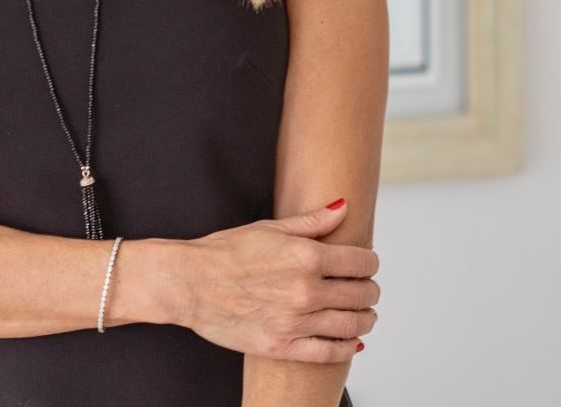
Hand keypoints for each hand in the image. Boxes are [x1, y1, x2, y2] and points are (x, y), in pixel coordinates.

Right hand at [178, 199, 378, 362]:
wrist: (190, 283)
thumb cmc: (225, 252)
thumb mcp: (269, 228)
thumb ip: (312, 221)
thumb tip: (343, 208)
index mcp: (305, 256)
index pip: (360, 262)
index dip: (370, 262)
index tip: (368, 264)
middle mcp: (306, 289)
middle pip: (361, 294)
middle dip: (369, 290)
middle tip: (367, 288)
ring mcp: (296, 321)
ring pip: (351, 324)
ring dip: (365, 318)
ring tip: (365, 314)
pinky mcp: (283, 346)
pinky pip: (329, 352)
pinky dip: (347, 347)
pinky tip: (352, 341)